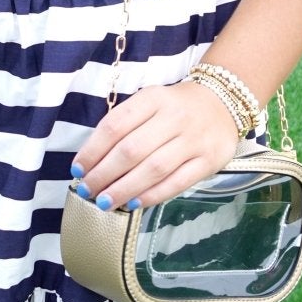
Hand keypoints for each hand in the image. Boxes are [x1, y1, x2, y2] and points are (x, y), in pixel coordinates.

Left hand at [71, 81, 240, 212]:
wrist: (224, 102)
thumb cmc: (175, 108)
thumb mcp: (150, 103)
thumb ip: (125, 127)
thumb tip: (93, 162)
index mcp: (153, 98)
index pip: (115, 125)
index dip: (92, 150)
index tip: (78, 169)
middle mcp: (174, 117)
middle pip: (132, 150)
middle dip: (104, 174)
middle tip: (87, 190)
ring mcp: (194, 140)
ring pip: (153, 168)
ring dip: (124, 188)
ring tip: (104, 202)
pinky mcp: (209, 161)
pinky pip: (177, 182)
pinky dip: (153, 194)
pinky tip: (135, 202)